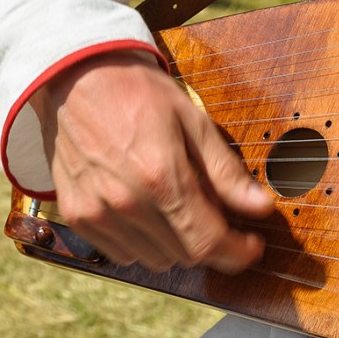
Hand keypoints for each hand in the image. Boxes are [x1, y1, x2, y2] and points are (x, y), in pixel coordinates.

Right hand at [31, 51, 273, 271]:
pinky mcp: (76, 216)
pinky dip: (144, 243)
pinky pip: (122, 254)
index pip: (208, 242)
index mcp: (161, 177)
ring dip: (179, 245)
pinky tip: (150, 213)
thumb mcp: (193, 122)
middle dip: (212, 243)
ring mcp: (97, 212)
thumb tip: (262, 207)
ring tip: (182, 209)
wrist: (76, 77)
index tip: (252, 245)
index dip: (238, 252)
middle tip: (221, 217)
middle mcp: (126, 202)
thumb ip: (226, 172)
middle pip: (185, 255)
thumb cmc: (139, 93)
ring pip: (155, 260)